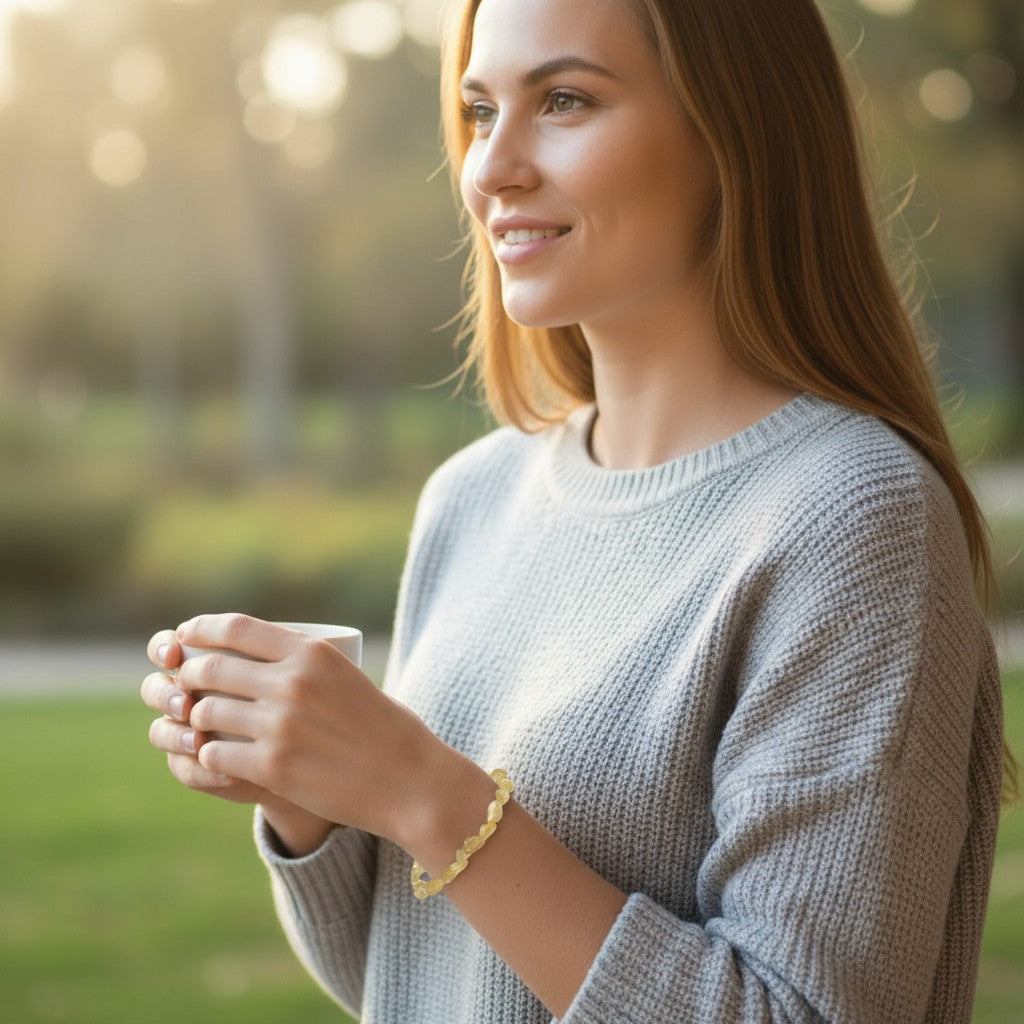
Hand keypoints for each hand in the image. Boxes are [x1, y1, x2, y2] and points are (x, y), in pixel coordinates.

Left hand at [169, 613, 460, 851]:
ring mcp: (280, 725)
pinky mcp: (273, 767)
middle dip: (190, 676)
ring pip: (206, 713)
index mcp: (313, 653)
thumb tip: (250, 653)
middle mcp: (292, 682)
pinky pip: (215, 754)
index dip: (200, 629)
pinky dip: (210, 754)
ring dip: (197, 720)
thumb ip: (304, 663)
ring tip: (203, 725)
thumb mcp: (347, 675)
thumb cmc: (382, 727)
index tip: (186, 636)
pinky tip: (217, 756)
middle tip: (186, 686)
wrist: (410, 780)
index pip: (236, 628)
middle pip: (211, 669)